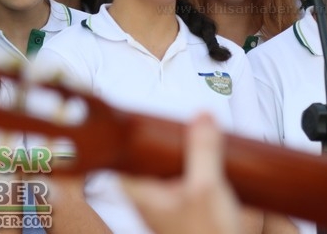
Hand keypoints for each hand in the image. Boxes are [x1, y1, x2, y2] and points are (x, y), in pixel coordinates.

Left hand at [122, 113, 240, 233]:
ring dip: (180, 153)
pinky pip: (183, 180)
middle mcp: (149, 200)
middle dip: (159, 140)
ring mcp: (166, 206)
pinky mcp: (185, 210)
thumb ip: (203, 150)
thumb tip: (202, 117)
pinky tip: (208, 160)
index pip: (117, 159)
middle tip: (169, 122)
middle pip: (144, 161)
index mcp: (141, 193)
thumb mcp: (206, 187)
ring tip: (194, 134)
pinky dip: (193, 167)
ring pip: (165, 170)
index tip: (131, 118)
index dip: (122, 138)